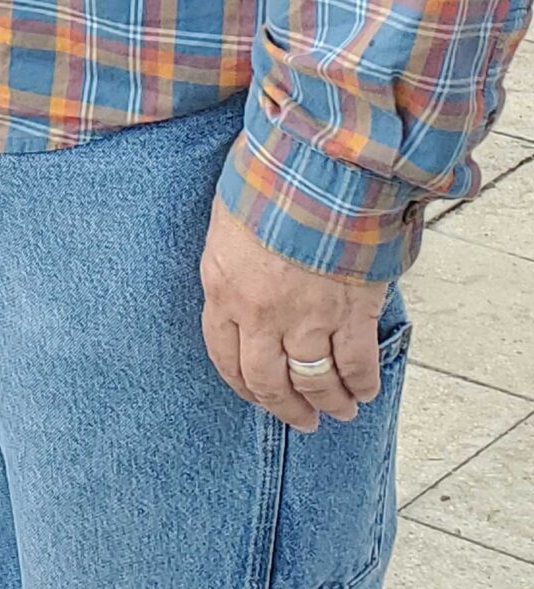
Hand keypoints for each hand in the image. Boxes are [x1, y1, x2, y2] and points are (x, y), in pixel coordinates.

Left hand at [200, 194, 388, 430]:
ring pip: (316, 380)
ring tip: (339, 412)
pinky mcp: (350, 312)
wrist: (314, 167)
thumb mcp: (227, 222)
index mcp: (222, 288)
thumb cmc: (267, 180)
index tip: (256, 396)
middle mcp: (260, 314)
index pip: (224, 355)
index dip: (242, 384)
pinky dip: (362, 383)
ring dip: (328, 403)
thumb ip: (233, 263)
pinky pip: (356, 363)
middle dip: (285, 407)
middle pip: (269, 381)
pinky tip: (365, 391)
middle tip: (301, 421)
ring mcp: (306, 317)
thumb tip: (243, 283)